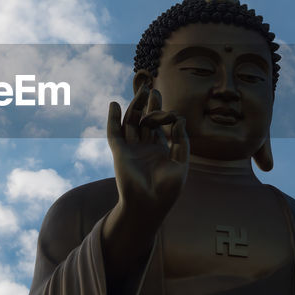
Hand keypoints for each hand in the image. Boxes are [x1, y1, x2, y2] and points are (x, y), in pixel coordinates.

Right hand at [105, 85, 188, 226]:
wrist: (149, 205)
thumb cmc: (167, 191)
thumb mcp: (181, 164)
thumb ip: (181, 141)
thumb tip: (180, 119)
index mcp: (159, 151)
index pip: (159, 127)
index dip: (162, 112)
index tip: (168, 104)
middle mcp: (143, 148)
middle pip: (144, 121)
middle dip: (147, 105)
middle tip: (151, 88)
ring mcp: (130, 149)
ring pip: (131, 123)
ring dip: (134, 107)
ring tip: (140, 91)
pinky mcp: (119, 152)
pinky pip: (114, 133)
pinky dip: (113, 119)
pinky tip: (115, 105)